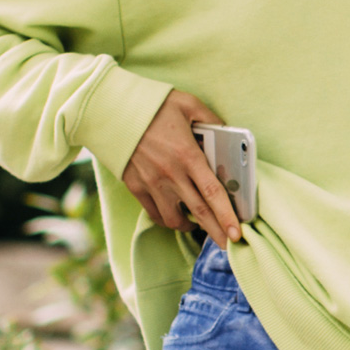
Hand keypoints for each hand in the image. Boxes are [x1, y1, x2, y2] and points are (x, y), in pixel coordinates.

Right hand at [122, 89, 241, 244]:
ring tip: (198, 226)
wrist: (111, 109)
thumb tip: (226, 131)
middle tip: (228, 246)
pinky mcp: (135, 186)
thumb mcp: (188, 104)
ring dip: (189, 226)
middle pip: (199, 213)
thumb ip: (211, 119)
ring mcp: (151, 183)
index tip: (238, 233)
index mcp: (188, 155)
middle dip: (216, 233)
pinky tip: (175, 215)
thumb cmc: (151, 104)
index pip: (213, 193)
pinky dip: (166, 219)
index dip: (227, 216)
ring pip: (174, 219)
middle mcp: (171, 174)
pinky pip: (154, 213)